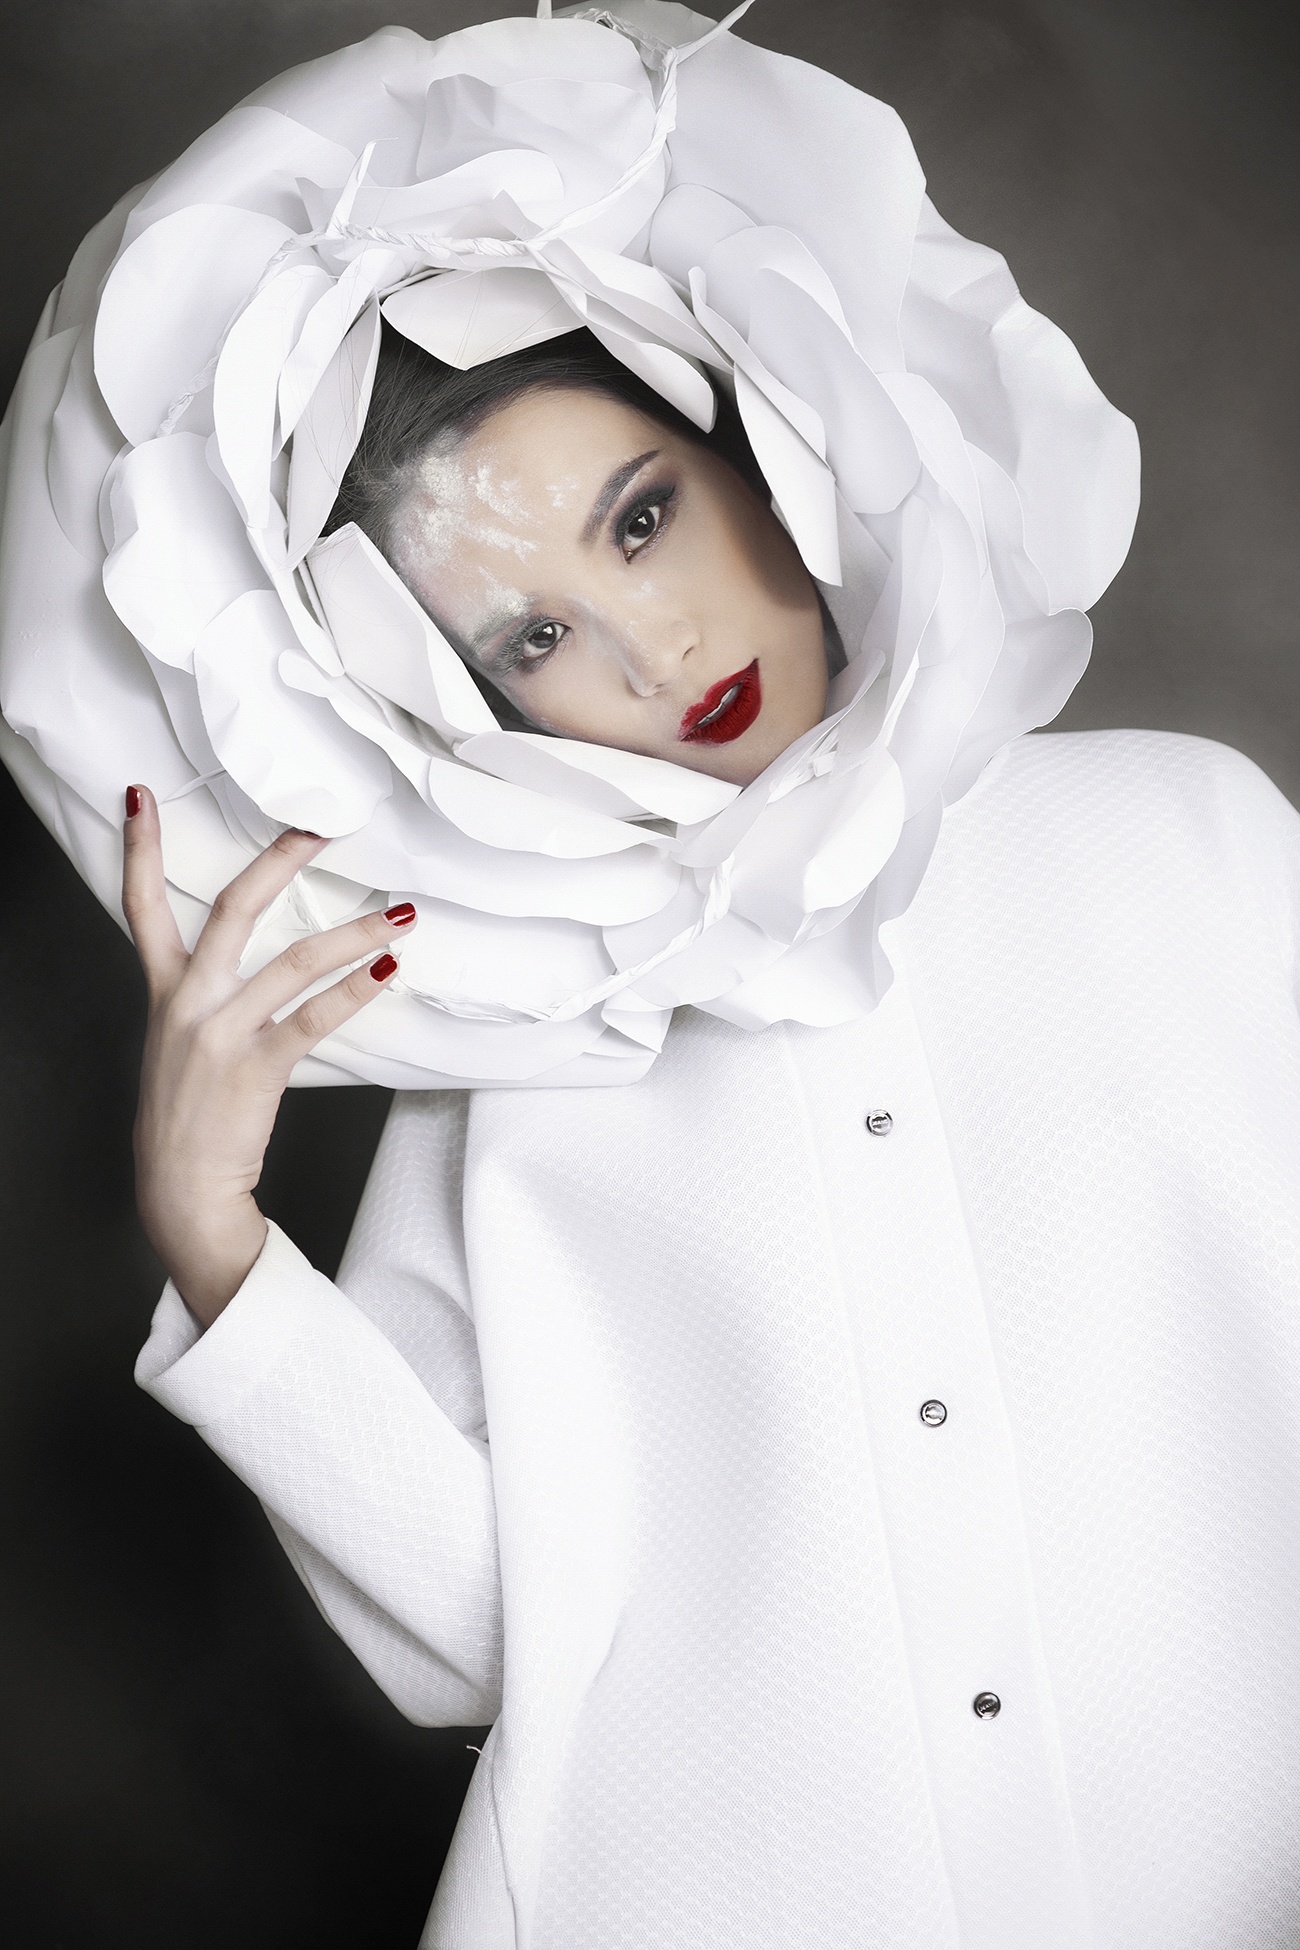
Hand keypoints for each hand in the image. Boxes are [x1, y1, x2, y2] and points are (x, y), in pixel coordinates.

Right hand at [121, 784, 415, 1327]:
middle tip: (322, 825)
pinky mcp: (256, 1067)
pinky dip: (355, 992)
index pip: (140, 905)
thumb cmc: (188, 1112)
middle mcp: (189, 1001)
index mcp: (165, 989)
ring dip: (354, 934)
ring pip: (293, 960)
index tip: (140, 796)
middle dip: (279, 859)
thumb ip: (206, 995)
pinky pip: (314, 1019)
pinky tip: (388, 973)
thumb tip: (258, 962)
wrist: (179, 1185)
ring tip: (400, 914)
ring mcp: (221, 1032)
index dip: (139, 849)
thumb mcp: (180, 1042)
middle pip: (233, 909)